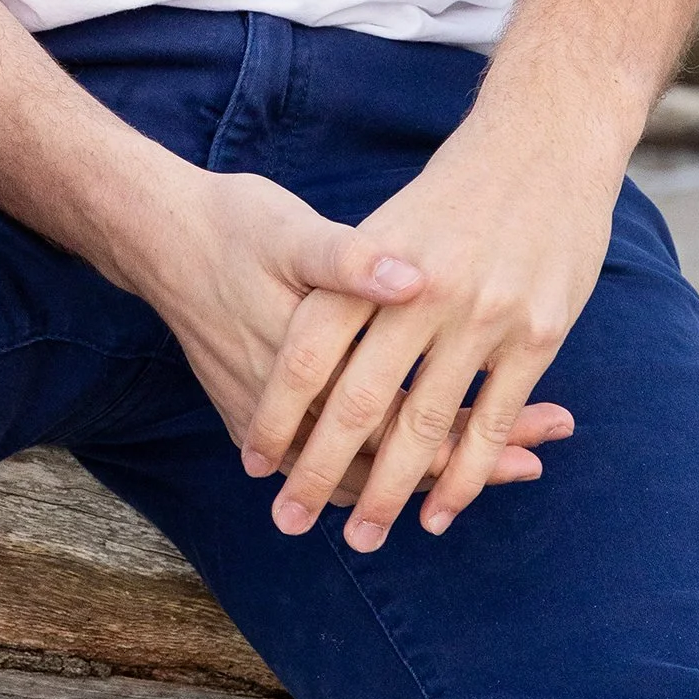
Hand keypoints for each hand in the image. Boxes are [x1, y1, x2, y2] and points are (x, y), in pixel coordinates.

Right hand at [123, 161, 570, 507]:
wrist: (160, 240)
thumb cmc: (234, 226)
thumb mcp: (289, 230)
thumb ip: (350, 260)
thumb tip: (415, 276)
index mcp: (312, 364)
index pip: (409, 422)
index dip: (476, 436)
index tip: (538, 437)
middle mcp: (294, 410)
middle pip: (395, 460)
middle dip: (468, 466)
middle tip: (536, 461)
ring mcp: (276, 421)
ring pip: (364, 471)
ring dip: (430, 472)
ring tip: (500, 463)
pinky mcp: (264, 415)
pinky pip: (334, 461)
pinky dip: (382, 466)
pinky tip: (420, 454)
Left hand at [239, 107, 616, 553]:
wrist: (546, 139)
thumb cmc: (457, 188)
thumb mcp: (389, 221)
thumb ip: (340, 284)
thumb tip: (296, 356)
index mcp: (371, 264)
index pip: (309, 353)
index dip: (278, 411)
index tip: (255, 461)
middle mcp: (420, 293)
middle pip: (358, 402)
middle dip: (319, 469)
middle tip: (290, 521)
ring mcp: (482, 316)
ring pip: (423, 425)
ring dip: (391, 489)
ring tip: (363, 536)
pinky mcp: (535, 333)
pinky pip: (490, 420)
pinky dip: (464, 473)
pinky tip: (441, 510)